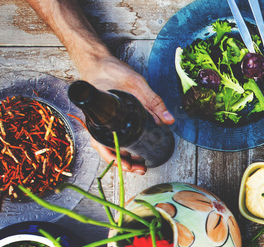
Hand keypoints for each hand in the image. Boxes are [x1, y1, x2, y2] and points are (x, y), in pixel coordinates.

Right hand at [77, 54, 174, 174]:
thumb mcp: (136, 84)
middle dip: (122, 163)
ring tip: (138, 165)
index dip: (115, 157)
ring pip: (107, 146)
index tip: (128, 164)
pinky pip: (110, 139)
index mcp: (99, 116)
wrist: (96, 61)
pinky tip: (133, 151)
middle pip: (105, 150)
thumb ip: (153, 102)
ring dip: (121, 157)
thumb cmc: (110, 71)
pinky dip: (120, 147)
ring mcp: (100, 122)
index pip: (101, 145)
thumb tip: (168, 120)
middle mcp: (96, 122)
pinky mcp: (105, 120)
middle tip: (139, 169)